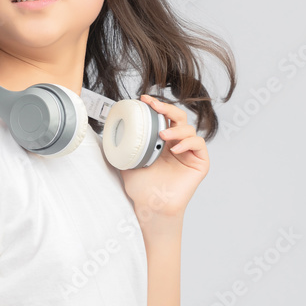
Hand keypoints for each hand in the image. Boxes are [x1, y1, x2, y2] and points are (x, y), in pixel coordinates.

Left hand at [117, 94, 209, 222]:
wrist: (150, 205)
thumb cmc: (141, 187)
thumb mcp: (126, 160)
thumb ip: (121, 145)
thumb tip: (106, 130)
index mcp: (162, 142)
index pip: (163, 117)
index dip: (156, 106)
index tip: (143, 99)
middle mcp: (177, 144)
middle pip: (178, 117)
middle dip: (166, 108)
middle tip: (154, 107)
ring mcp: (189, 153)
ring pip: (189, 129)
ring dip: (176, 129)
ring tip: (162, 136)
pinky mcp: (200, 163)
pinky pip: (198, 144)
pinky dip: (188, 142)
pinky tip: (175, 149)